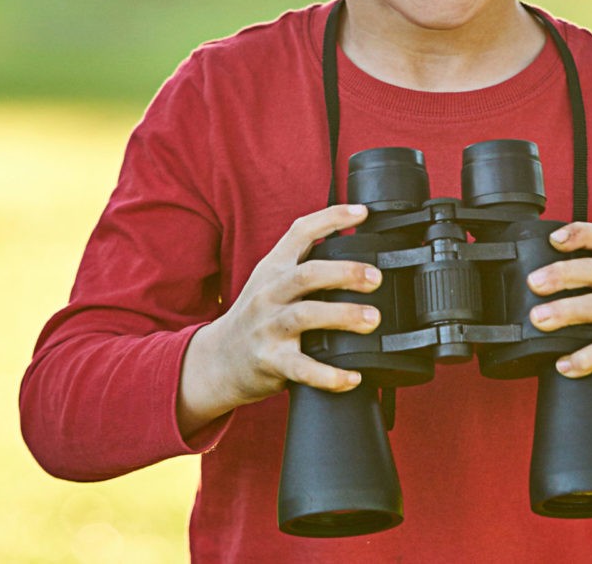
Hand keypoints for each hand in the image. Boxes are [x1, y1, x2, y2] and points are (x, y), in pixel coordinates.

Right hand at [177, 203, 380, 432]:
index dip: (331, 217)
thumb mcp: (270, 281)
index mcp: (273, 268)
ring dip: (343, 315)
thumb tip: (355, 251)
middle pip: (307, 274)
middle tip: (375, 277)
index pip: (300, 232)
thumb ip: (303, 264)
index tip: (363, 213)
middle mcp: (269, 294)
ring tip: (372, 318)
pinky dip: (329, 375)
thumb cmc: (256, 317)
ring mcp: (268, 327)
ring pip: (305, 315)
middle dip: (344, 272)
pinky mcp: (270, 361)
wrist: (216, 360)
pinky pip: (303, 369)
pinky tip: (352, 378)